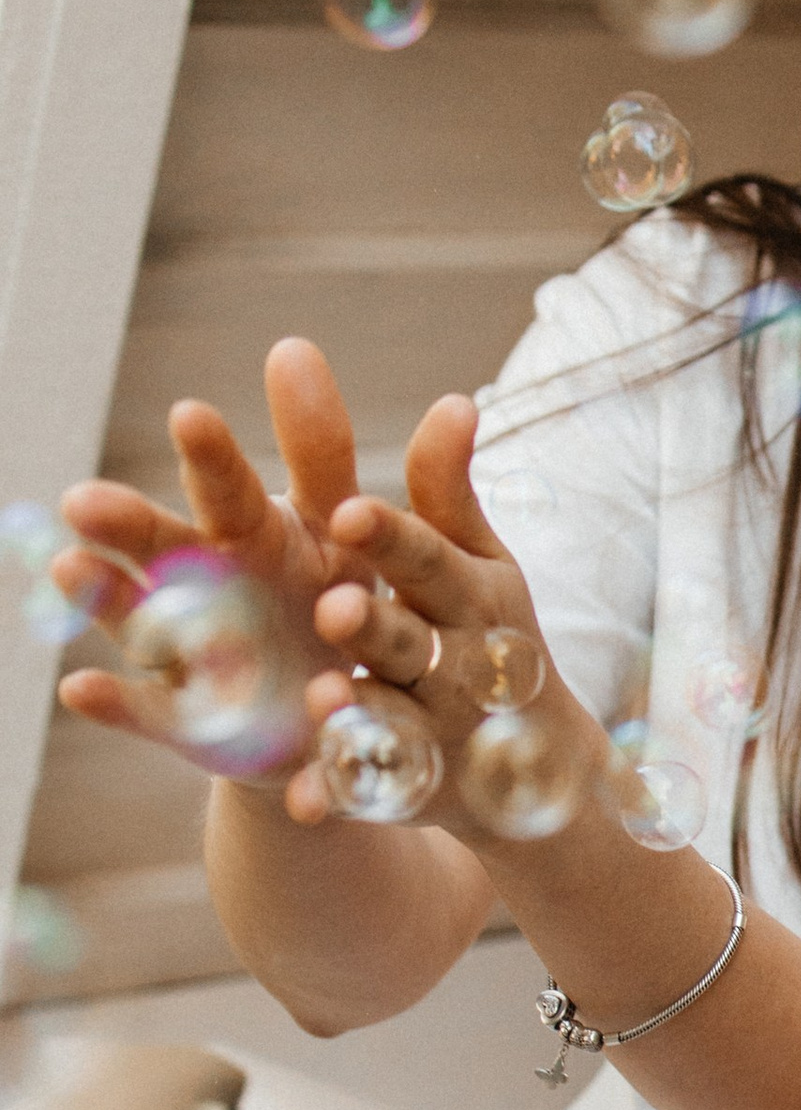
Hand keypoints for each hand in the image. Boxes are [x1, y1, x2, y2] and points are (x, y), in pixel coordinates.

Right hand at [54, 339, 373, 776]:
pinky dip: (116, 701)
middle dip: (131, 523)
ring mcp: (192, 651)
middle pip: (170, 545)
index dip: (215, 456)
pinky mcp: (189, 719)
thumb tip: (423, 389)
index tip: (193, 412)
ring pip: (142, 619)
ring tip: (68, 568)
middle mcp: (209, 583)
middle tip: (86, 499)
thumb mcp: (361, 539)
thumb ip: (366, 470)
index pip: (235, 487)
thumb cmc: (340, 602)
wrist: (333, 719)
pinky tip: (80, 688)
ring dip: (105, 597)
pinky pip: (150, 711)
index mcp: (258, 533)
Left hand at [285, 388, 596, 835]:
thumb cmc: (490, 636)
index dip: (393, 539)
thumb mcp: (479, 565)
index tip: (349, 509)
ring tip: (320, 696)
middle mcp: (461, 664)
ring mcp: (441, 732)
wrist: (540, 766)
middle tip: (330, 607)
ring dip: (362, 710)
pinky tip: (305, 796)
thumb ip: (450, 494)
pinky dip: (343, 794)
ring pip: (396, 718)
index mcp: (472, 597)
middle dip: (376, 627)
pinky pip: (374, 790)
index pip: (430, 561)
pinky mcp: (417, 789)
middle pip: (412, 642)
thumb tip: (454, 400)